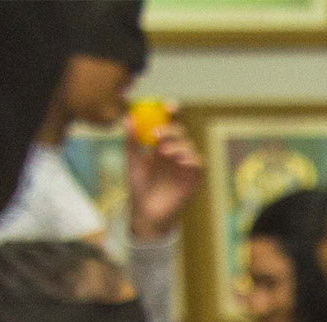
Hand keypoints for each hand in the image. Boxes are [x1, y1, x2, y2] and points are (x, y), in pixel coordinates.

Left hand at [127, 119, 202, 240]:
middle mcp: (176, 152)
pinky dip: (191, 159)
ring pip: (190, 146)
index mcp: (162, 144)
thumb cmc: (140, 187)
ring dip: (178, 145)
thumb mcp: (133, 162)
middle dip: (172, 130)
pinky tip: (180, 160)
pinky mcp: (194, 179)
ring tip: (163, 152)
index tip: (168, 104)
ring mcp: (185, 165)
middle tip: (157, 134)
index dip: (172, 112)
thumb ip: (132, 142)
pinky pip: (198, 164)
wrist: (147, 212)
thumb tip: (128, 118)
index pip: (170, 124)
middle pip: (181, 133)